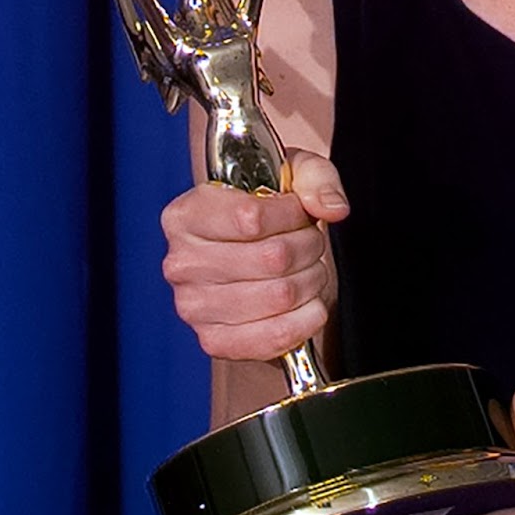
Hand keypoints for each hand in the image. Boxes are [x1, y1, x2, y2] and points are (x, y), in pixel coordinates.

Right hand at [160, 149, 348, 361]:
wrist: (251, 257)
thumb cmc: (267, 212)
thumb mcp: (290, 173)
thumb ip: (316, 178)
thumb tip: (333, 208)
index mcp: (187, 215)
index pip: (250, 217)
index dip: (292, 215)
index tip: (300, 213)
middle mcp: (181, 263)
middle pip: (272, 257)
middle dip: (309, 247)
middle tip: (309, 242)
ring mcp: (195, 307)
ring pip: (282, 295)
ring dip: (312, 280)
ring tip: (306, 268)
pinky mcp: (215, 341)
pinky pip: (276, 337)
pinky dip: (307, 319)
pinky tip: (308, 302)